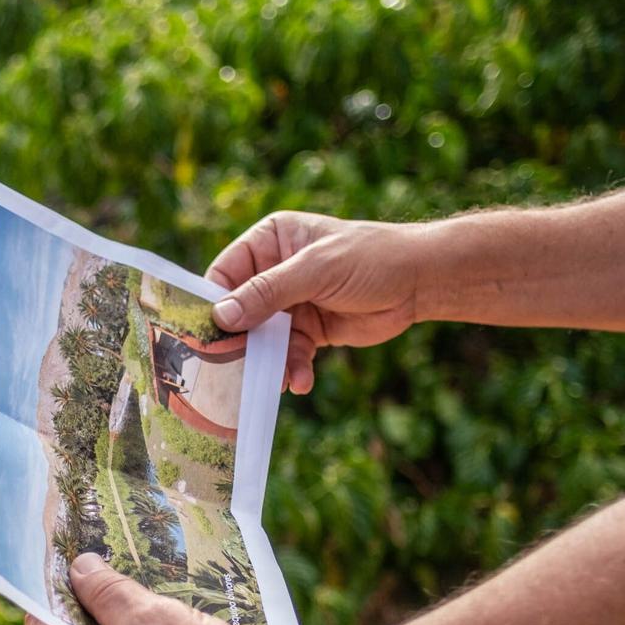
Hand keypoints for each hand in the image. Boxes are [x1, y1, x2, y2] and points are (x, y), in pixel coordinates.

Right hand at [207, 211, 427, 393]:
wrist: (420, 281)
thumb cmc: (370, 258)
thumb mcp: (316, 271)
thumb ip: (268, 292)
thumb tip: (221, 316)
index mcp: (270, 242)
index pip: (224, 273)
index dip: (212, 304)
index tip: (204, 336)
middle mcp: (274, 272)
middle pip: (239, 312)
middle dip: (240, 342)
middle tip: (233, 370)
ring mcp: (290, 304)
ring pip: (263, 339)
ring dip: (268, 362)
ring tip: (276, 380)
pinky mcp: (309, 331)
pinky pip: (289, 354)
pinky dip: (292, 369)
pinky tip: (300, 382)